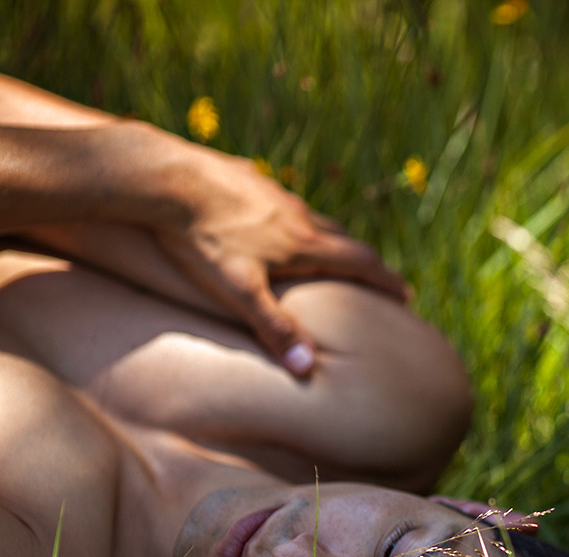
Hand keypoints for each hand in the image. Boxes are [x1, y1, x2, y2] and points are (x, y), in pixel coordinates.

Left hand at [148, 141, 408, 375]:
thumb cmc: (200, 238)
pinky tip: (275, 223)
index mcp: (304, 243)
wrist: (162, 176)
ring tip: (330, 255)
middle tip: (376, 279)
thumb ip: (274, 328)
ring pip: (313, 218)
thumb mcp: (239, 290)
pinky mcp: (246, 177)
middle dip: (364, 262)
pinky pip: (280, 201)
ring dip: (330, 239)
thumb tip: (308, 368)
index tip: (405, 295)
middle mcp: (298, 214)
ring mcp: (273, 192)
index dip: (386, 281)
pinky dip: (292, 219)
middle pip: (344, 239)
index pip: (361, 263)